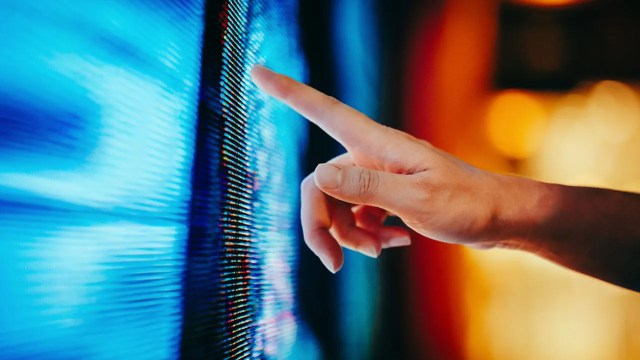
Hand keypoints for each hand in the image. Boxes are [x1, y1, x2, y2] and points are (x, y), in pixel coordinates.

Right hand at [251, 65, 503, 272]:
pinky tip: (397, 243)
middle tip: (334, 265)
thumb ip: (365, 188)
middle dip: (320, 227)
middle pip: (319, 185)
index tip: (256, 69)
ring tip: (382, 249)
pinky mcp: (386, 196)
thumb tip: (314, 175)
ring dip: (349, 236)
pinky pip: (356, 217)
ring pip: (336, 206)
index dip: (288, 92)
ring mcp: (378, 177)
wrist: (499, 220)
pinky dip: (368, 236)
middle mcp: (371, 156)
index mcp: (376, 145)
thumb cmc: (467, 205)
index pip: (323, 110)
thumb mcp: (417, 201)